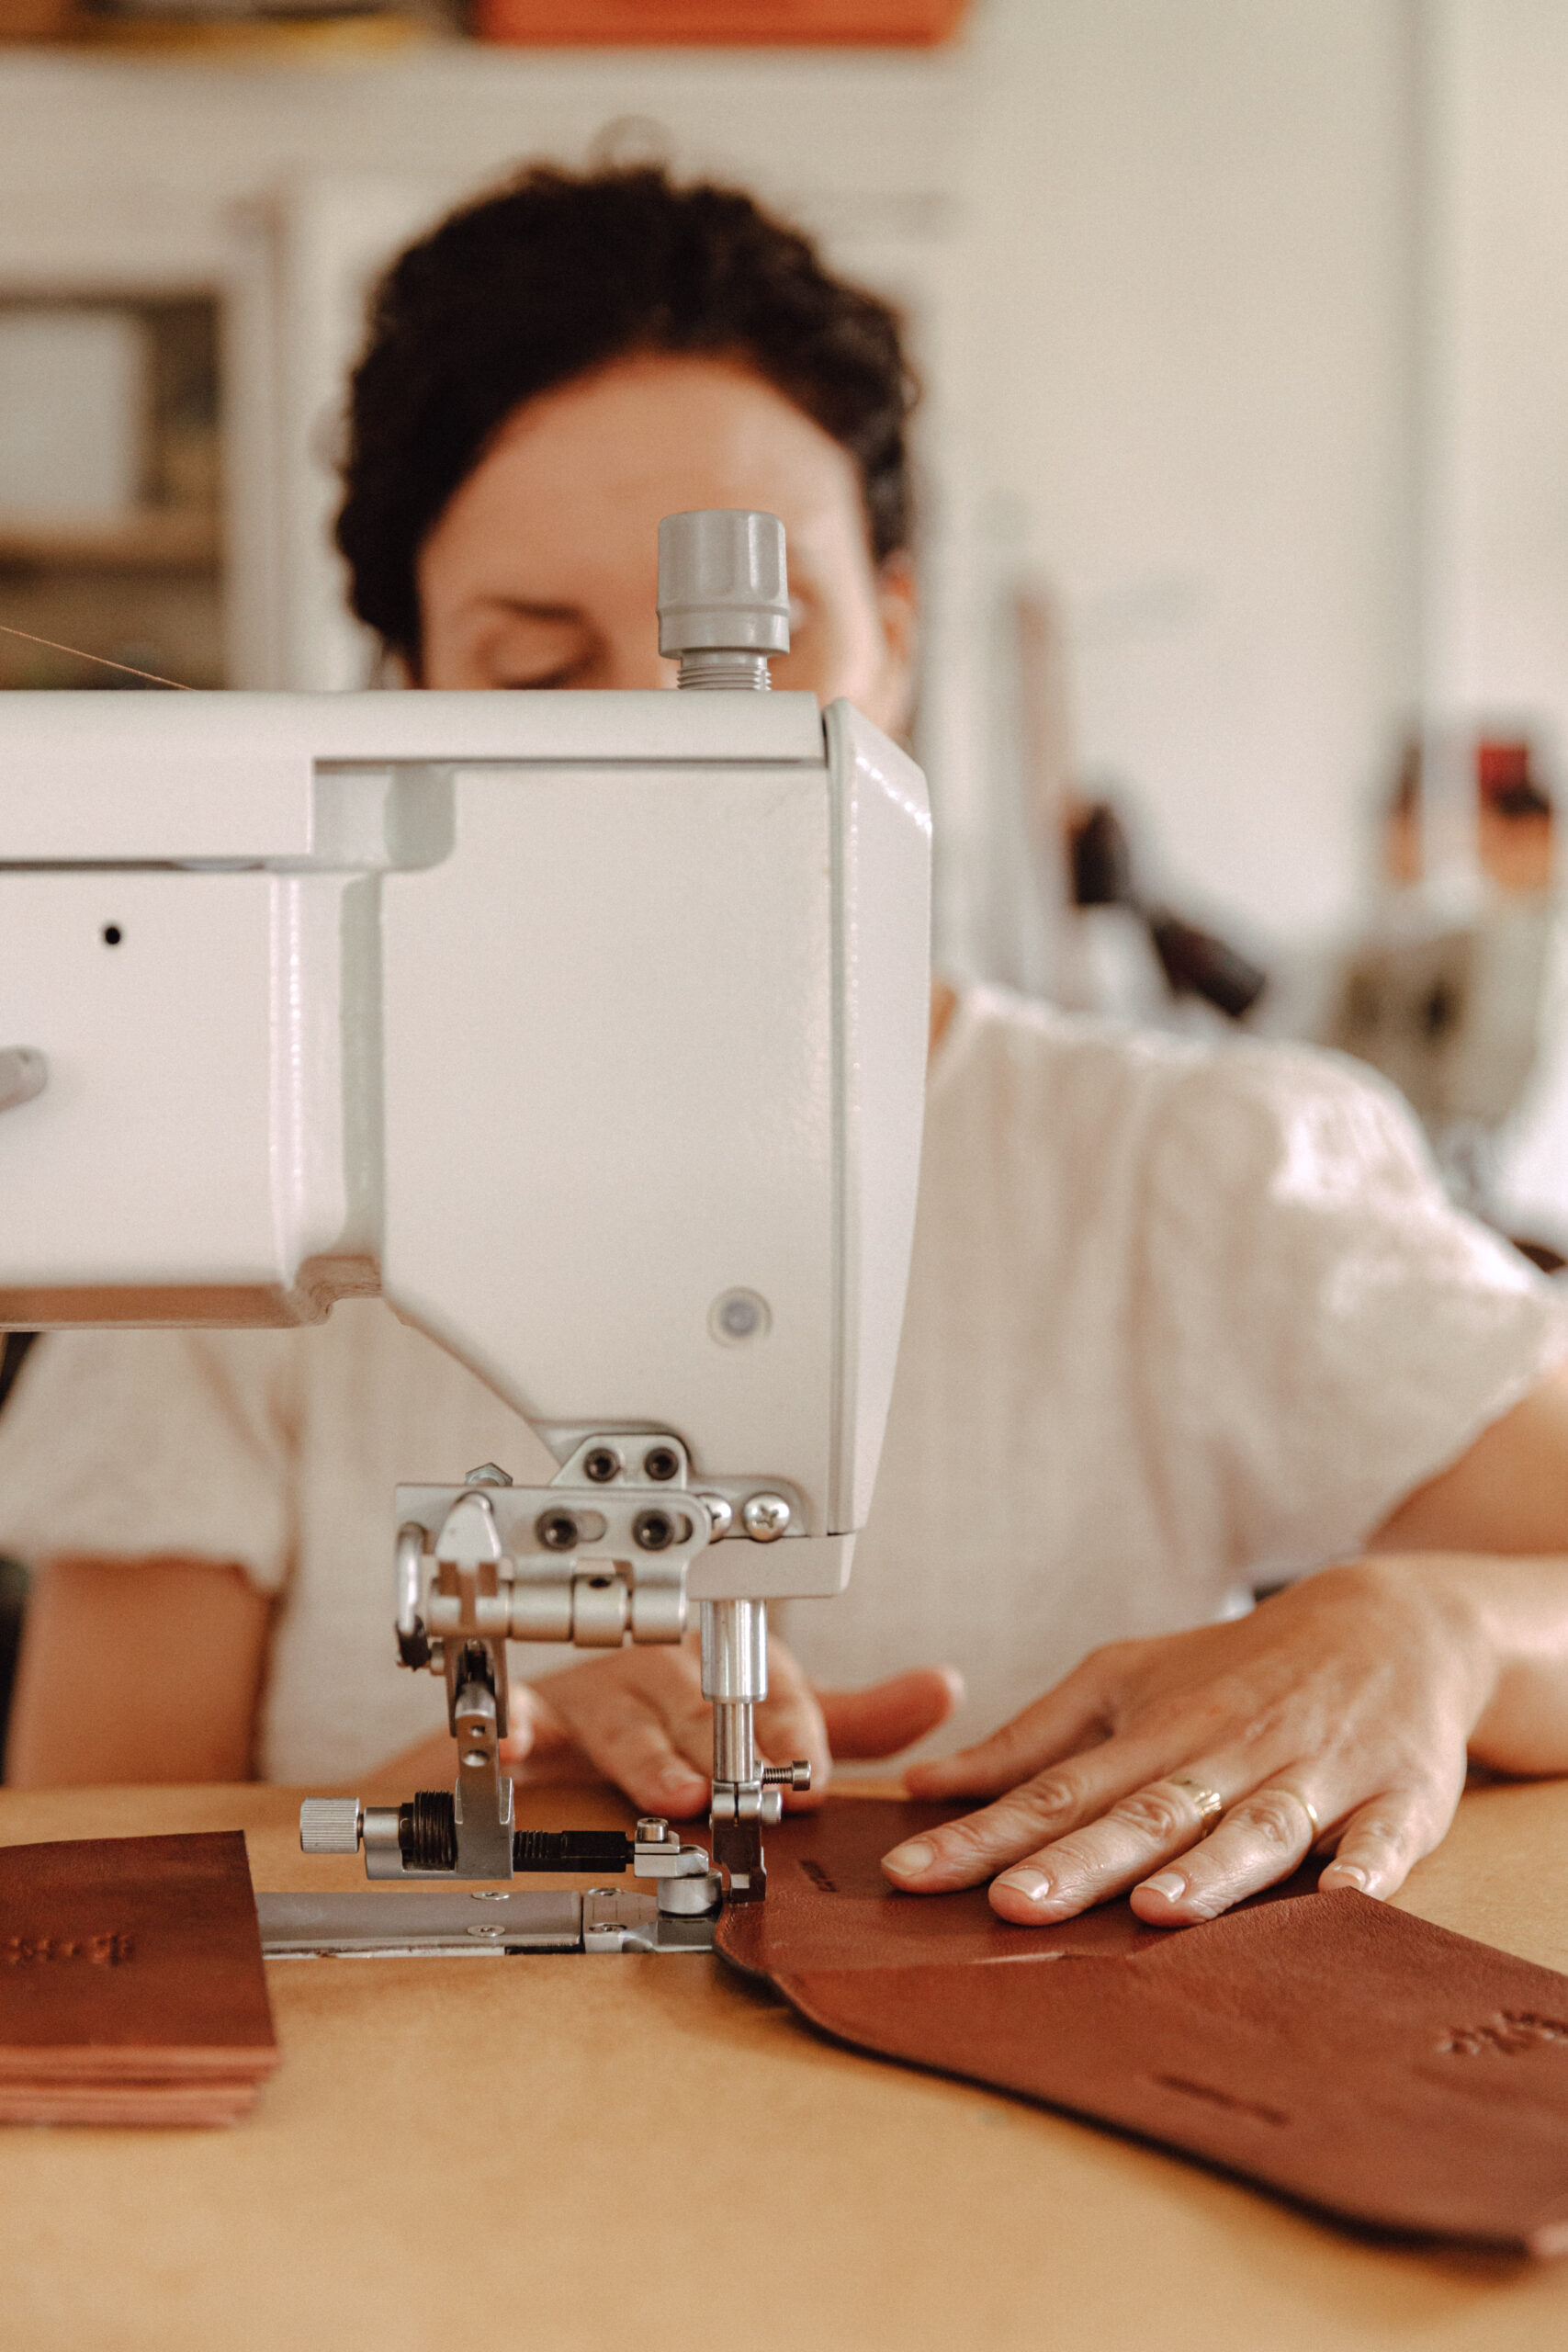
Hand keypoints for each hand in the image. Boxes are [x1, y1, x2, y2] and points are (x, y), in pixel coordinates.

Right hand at [505, 1634, 961, 1817]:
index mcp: (734, 1666)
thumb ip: (860, 1718)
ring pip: (626, 1716)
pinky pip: (524, 1711)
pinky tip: (511, 1740)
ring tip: (671, 1792)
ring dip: (646, 1753)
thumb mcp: (783, 1717)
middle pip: (702, 1705)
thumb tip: (948, 1687)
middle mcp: (672, 1671)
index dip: (793, 1736)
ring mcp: (605, 1691)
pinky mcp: (545, 1714)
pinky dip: (512, 1720)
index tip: (810, 1778)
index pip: (776, 1694)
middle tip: (744, 1792)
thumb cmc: (687, 1713)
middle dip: (724, 1749)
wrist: (583, 1717)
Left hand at [885, 1560, 1499, 1926]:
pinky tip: (1343, 1896)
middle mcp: (1229, 1752)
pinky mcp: (1402, 1797)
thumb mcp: (1127, 1679)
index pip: (1056, 1790)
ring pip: (1256, 1828)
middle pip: (1146, 1815)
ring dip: (1209, 1872)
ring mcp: (1315, 1775)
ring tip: (1157, 1914)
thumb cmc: (1240, 1665)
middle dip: (1080, 1864)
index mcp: (1157, 1730)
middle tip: (1012, 1906)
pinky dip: (1368, 1865)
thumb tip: (927, 1785)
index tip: (911, 1874)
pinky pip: (1386, 1838)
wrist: (1391, 1621)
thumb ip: (1031, 1740)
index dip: (984, 1834)